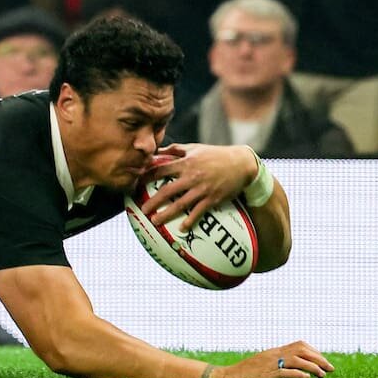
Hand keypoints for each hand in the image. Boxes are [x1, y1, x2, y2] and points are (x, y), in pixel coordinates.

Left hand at [140, 144, 257, 230]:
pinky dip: (190, 220)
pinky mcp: (213, 199)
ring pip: (180, 204)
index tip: (135, 184)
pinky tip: (181, 228)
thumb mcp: (195, 148)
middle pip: (167, 191)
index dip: (146, 177)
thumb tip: (157, 150)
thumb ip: (175, 150)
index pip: (160, 170)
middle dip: (153, 201)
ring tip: (154, 222)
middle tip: (142, 209)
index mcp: (185, 163)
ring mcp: (202, 189)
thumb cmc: (215, 155)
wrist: (242, 164)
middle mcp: (192, 177)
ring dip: (166, 214)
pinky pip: (199, 212)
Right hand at [212, 341, 332, 377]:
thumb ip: (279, 362)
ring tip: (323, 375)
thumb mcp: (264, 363)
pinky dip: (298, 374)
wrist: (229, 377)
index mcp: (275, 351)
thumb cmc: (247, 373)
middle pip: (301, 350)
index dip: (315, 352)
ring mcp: (270, 364)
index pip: (300, 344)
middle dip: (319, 358)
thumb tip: (298, 367)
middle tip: (330, 368)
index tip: (324, 361)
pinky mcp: (267, 375)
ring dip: (313, 367)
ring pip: (296, 360)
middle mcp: (274, 355)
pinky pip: (285, 372)